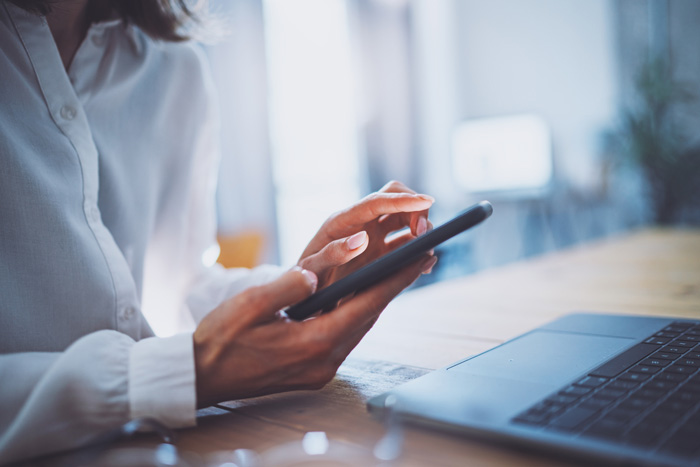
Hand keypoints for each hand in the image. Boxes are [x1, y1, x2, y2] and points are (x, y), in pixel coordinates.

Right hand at [193, 256, 435, 406]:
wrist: (203, 376)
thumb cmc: (222, 339)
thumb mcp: (251, 305)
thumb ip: (289, 284)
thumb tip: (316, 272)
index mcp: (314, 343)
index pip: (366, 305)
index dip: (396, 280)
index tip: (421, 259)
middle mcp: (324, 361)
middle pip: (369, 317)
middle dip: (393, 287)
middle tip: (419, 259)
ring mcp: (320, 370)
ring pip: (359, 327)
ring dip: (376, 300)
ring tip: (397, 273)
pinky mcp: (314, 371)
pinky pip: (344, 337)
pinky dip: (356, 313)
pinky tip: (360, 297)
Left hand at [298, 181, 434, 291]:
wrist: (302, 292)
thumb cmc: (302, 280)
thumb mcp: (310, 270)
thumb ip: (331, 254)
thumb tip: (360, 239)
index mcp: (341, 222)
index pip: (376, 202)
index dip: (403, 200)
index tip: (428, 201)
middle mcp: (358, 222)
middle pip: (395, 197)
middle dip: (415, 209)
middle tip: (423, 235)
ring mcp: (371, 234)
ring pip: (404, 216)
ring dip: (421, 227)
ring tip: (425, 253)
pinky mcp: (379, 249)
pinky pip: (406, 239)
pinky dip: (419, 247)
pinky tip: (422, 264)